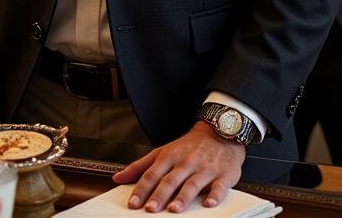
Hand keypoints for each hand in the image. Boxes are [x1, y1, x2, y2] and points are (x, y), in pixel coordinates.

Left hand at [112, 123, 245, 212]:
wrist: (219, 132)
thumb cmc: (188, 146)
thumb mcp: (162, 151)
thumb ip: (140, 166)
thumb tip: (118, 178)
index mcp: (169, 156)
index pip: (152, 174)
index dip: (142, 189)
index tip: (133, 203)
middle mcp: (186, 162)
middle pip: (170, 180)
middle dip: (159, 195)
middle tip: (150, 209)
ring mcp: (205, 168)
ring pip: (192, 184)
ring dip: (183, 197)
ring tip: (174, 209)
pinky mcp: (223, 175)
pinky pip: (218, 186)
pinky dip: (214, 195)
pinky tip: (208, 204)